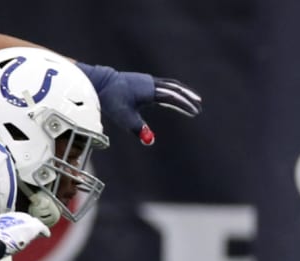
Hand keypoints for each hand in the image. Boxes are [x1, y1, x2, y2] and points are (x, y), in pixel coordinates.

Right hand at [0, 212, 49, 254]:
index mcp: (2, 217)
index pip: (13, 220)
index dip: (17, 225)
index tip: (18, 231)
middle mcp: (13, 216)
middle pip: (24, 219)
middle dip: (27, 226)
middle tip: (30, 233)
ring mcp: (23, 220)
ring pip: (33, 223)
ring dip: (35, 229)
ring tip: (38, 234)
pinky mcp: (32, 226)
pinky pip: (41, 227)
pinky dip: (44, 231)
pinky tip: (46, 235)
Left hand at [75, 63, 202, 144]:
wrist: (100, 83)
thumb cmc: (112, 100)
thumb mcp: (125, 117)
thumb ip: (138, 128)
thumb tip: (150, 140)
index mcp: (149, 91)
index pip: (172, 98)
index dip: (185, 105)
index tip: (195, 112)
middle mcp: (150, 83)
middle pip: (175, 89)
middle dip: (188, 97)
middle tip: (200, 105)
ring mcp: (147, 80)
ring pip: (171, 85)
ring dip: (183, 92)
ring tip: (194, 98)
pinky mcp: (144, 81)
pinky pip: (164, 84)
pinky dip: (174, 89)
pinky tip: (176, 95)